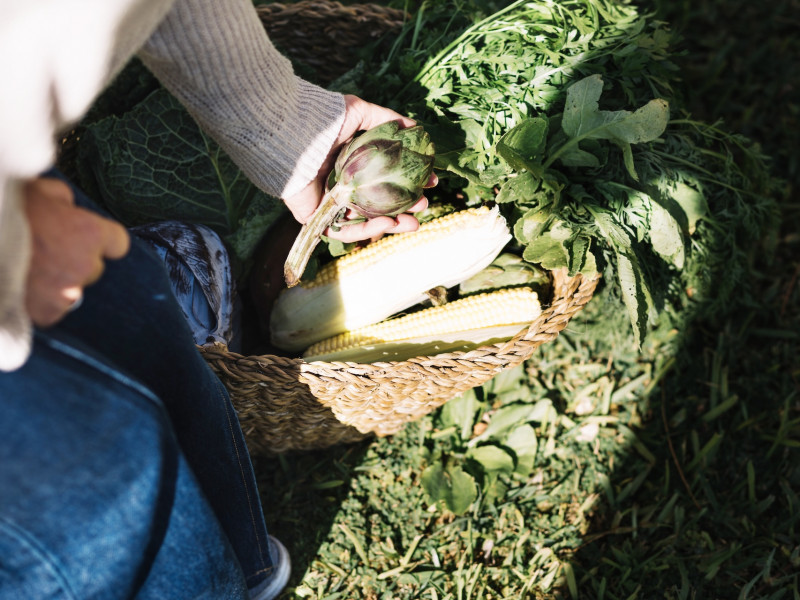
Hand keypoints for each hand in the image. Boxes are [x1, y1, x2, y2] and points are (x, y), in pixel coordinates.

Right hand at [23, 177, 129, 326]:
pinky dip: (40, 302)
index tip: (89, 238)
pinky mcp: (47, 312)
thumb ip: (62, 200)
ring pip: (73, 290)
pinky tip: (21, 285)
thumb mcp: (39, 189)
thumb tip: (66, 206)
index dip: (103, 240)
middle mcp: (85, 265)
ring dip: (58, 283)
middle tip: (46, 251)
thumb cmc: (7, 211)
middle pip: (94, 268)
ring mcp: (67, 292)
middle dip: (75, 261)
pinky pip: (53, 309)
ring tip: (29, 269)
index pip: (118, 243)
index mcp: (90, 233)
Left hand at [283, 94, 436, 242]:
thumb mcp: (360, 113)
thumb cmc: (324, 119)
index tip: (431, 182)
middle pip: (378, 205)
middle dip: (404, 209)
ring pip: (365, 222)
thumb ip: (386, 120)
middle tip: (423, 206)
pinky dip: (366, 230)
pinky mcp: (317, 218)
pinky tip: (385, 223)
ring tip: (412, 223)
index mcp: (353, 165)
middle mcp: (342, 185)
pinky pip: (343, 232)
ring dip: (391, 225)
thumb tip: (416, 127)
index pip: (385, 180)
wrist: (294, 132)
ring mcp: (330, 204)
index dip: (409, 183)